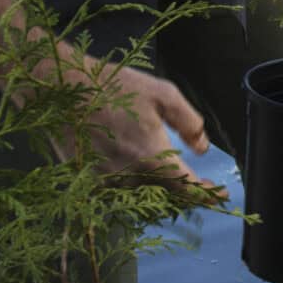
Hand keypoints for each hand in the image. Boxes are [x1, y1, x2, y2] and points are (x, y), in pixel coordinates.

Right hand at [72, 65, 225, 205]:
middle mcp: (129, 177)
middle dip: (183, 190)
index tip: (220, 194)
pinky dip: (132, 185)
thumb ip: (189, 123)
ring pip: (142, 194)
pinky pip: (118, 192)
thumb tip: (202, 149)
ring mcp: (106, 183)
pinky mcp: (87, 182)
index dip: (207, 195)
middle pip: (166, 195)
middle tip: (196, 181)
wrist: (62, 91)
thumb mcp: (164, 94)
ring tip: (164, 172)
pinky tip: (134, 169)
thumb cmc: (114, 87)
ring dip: (157, 188)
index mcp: (153, 157)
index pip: (188, 189)